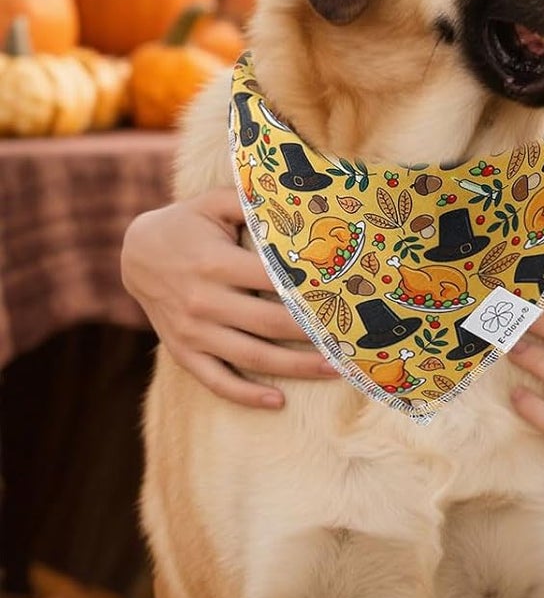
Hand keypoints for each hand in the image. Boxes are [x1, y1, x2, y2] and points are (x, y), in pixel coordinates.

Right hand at [122, 187, 335, 409]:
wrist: (134, 253)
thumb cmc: (189, 223)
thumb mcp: (215, 202)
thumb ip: (253, 199)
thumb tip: (301, 195)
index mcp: (215, 263)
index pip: (275, 281)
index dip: (312, 290)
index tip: (348, 295)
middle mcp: (203, 301)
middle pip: (271, 324)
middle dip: (316, 334)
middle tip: (356, 339)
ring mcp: (192, 332)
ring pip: (252, 356)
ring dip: (296, 368)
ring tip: (336, 369)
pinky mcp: (183, 352)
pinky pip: (216, 380)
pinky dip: (246, 395)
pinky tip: (278, 401)